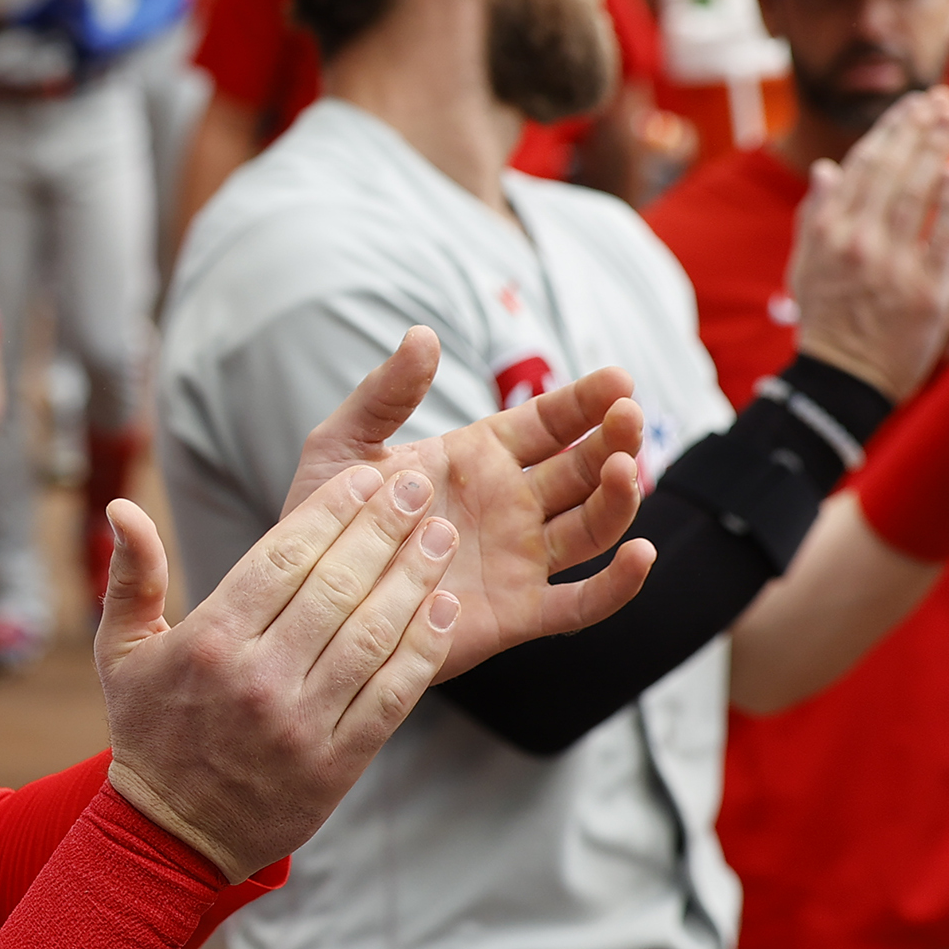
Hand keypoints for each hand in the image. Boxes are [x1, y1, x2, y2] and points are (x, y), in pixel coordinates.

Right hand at [94, 470, 458, 880]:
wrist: (172, 834)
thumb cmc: (150, 727)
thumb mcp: (121, 650)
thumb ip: (130, 575)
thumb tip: (121, 505)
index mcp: (208, 641)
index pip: (283, 558)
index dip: (331, 511)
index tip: (368, 476)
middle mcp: (256, 678)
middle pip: (335, 586)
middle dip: (382, 529)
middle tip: (417, 487)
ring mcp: (299, 723)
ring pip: (371, 635)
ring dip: (414, 578)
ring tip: (440, 535)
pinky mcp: (335, 764)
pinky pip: (391, 695)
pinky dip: (423, 649)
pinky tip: (445, 608)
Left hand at [278, 327, 652, 676]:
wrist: (307, 597)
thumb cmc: (323, 519)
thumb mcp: (343, 446)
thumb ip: (383, 394)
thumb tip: (422, 335)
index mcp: (481, 457)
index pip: (551, 422)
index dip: (585, 401)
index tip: (617, 379)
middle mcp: (512, 506)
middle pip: (584, 468)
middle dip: (613, 439)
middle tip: (628, 415)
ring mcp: (520, 559)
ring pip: (593, 526)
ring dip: (619, 498)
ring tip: (624, 466)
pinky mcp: (517, 613)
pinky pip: (582, 603)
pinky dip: (619, 585)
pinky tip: (641, 555)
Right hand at [787, 87, 948, 401]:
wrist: (843, 378)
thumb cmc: (826, 319)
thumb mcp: (805, 267)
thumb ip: (814, 217)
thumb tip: (826, 169)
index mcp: (827, 234)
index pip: (862, 168)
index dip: (889, 132)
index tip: (910, 106)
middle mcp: (857, 243)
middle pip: (892, 173)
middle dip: (917, 129)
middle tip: (940, 98)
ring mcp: (892, 265)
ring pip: (916, 195)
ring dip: (935, 150)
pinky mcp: (926, 289)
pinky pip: (940, 237)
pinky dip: (948, 204)